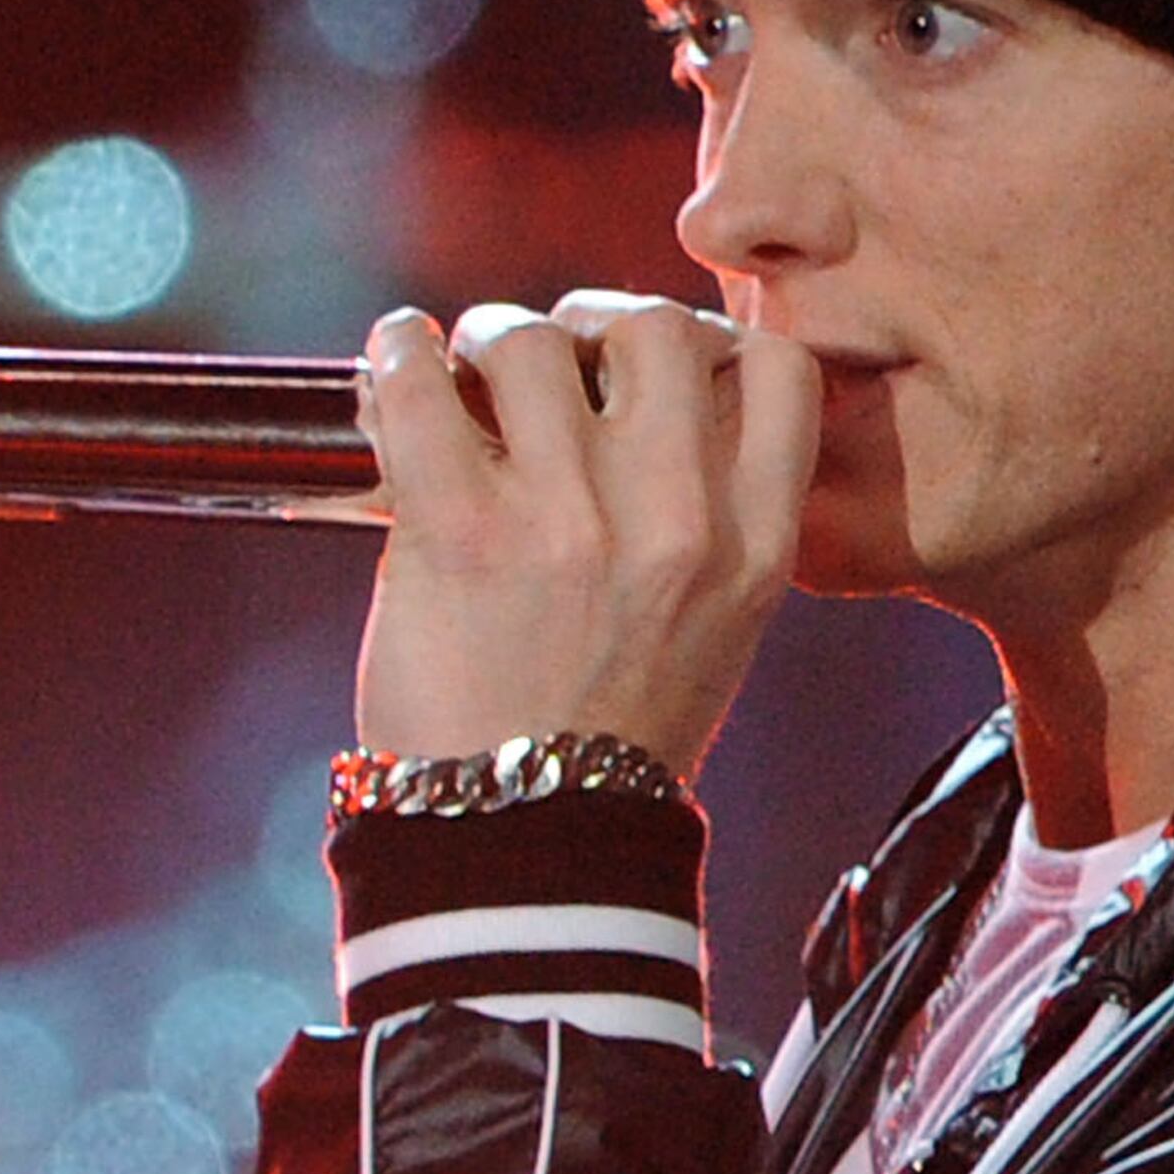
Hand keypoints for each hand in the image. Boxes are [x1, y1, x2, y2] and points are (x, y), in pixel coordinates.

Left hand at [352, 288, 817, 779]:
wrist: (524, 850)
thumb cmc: (605, 744)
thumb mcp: (712, 632)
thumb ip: (702, 519)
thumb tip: (617, 395)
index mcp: (756, 551)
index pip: (778, 368)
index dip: (715, 336)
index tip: (660, 362)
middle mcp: (677, 524)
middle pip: (656, 325)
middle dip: (592, 322)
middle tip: (550, 359)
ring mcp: (571, 524)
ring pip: (530, 340)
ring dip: (485, 341)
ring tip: (463, 380)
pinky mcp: (462, 532)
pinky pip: (419, 382)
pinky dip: (397, 352)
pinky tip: (396, 366)